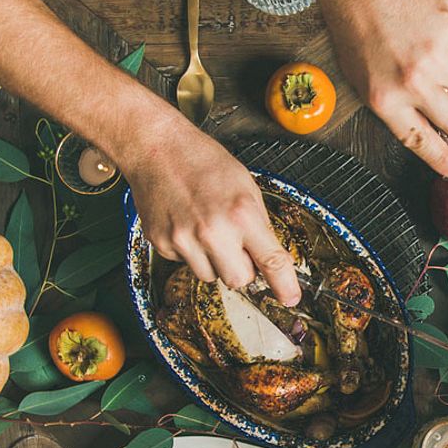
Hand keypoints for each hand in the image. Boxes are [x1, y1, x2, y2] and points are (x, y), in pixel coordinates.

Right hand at [124, 131, 300, 304]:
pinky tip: (186, 224)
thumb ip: (258, 225)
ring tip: (206, 228)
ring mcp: (184, 240)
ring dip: (214, 261)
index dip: (284, 285)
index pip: (271, 261)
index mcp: (241, 213)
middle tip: (235, 244)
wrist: (157, 149)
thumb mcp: (246, 186)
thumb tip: (269, 260)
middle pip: (239, 280)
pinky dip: (190, 251)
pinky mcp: (162, 244)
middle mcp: (213, 231)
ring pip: (210, 276)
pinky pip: (185, 264)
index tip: (291, 298)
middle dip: (242, 269)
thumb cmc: (204, 162)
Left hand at [308, 0, 447, 179]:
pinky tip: (423, 22)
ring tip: (426, 50)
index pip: (421, 141)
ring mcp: (432, 55)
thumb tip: (422, 122)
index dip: (444, 161)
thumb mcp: (361, 77)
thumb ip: (393, 103)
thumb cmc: (353, 25)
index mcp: (384, 100)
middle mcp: (410, 82)